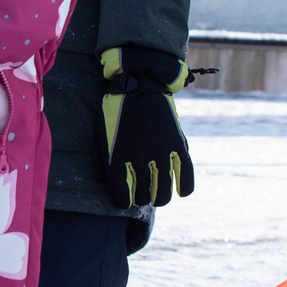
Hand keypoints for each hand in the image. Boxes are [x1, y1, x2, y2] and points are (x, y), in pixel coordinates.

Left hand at [100, 47, 194, 206]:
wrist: (140, 85)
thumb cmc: (116, 111)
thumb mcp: (100, 134)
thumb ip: (102, 161)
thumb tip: (104, 185)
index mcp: (118, 157)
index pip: (121, 195)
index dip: (122, 202)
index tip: (124, 202)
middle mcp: (139, 158)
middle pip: (143, 195)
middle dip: (141, 199)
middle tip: (141, 196)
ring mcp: (160, 152)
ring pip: (163, 190)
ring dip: (160, 198)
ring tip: (157, 197)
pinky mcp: (177, 144)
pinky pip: (185, 174)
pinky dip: (184, 187)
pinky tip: (181, 192)